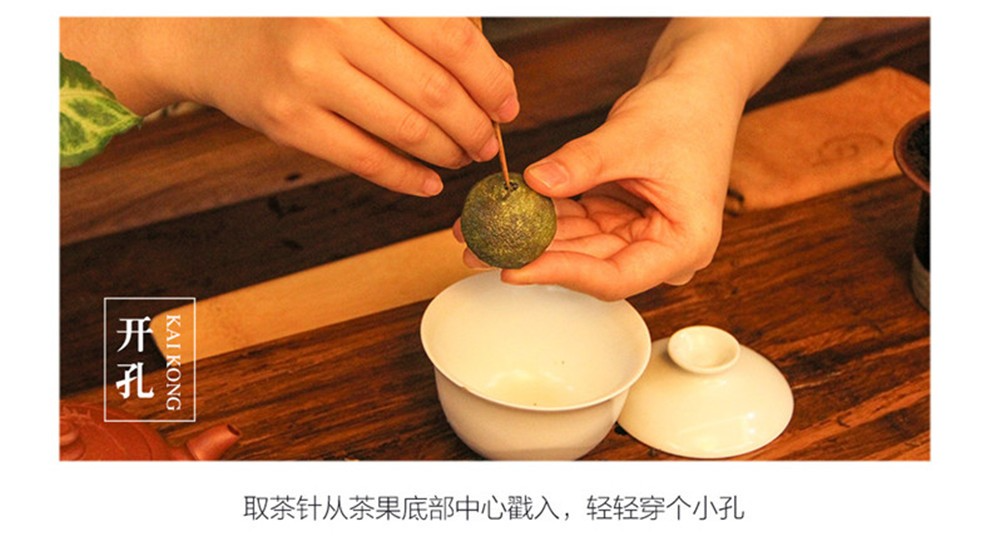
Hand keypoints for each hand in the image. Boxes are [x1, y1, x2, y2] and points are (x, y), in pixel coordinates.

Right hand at [61, 17, 518, 195]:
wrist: (208, 34)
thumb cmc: (302, 15)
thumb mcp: (362, 1)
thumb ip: (427, 23)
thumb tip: (494, 76)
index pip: (453, 41)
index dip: (491, 79)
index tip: (508, 103)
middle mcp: (333, 27)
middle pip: (435, 91)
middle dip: (476, 124)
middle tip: (490, 140)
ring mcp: (306, 76)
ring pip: (406, 129)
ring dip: (448, 152)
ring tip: (464, 156)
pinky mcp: (287, 121)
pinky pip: (365, 159)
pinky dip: (408, 177)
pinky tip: (429, 181)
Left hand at [458, 68, 745, 300]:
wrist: (696, 89)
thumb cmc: (686, 112)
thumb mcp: (633, 136)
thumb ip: (584, 163)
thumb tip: (535, 183)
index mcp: (685, 244)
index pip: (616, 276)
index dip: (562, 274)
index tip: (516, 269)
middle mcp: (661, 250)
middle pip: (588, 265)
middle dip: (532, 257)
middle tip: (480, 254)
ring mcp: (637, 236)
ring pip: (574, 246)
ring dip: (527, 239)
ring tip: (478, 235)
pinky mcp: (616, 220)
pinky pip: (572, 223)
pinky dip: (539, 215)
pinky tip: (502, 212)